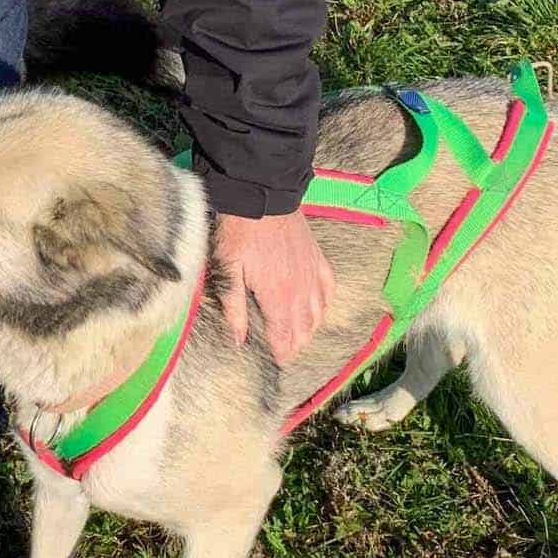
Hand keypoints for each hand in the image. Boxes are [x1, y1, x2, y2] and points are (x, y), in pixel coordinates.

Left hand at [213, 209, 334, 363]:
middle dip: (296, 345)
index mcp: (278, 297)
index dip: (282, 353)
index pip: (285, 337)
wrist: (262, 196)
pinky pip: (329, 288)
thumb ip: (234, 308)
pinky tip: (319, 307)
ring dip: (310, 328)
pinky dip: (325, 302)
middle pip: (305, 330)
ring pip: (319, 313)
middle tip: (285, 350)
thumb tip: (238, 340)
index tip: (277, 361)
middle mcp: (301, 290)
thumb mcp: (228, 271)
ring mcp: (312, 274)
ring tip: (300, 335)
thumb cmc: (240, 233)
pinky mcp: (317, 258)